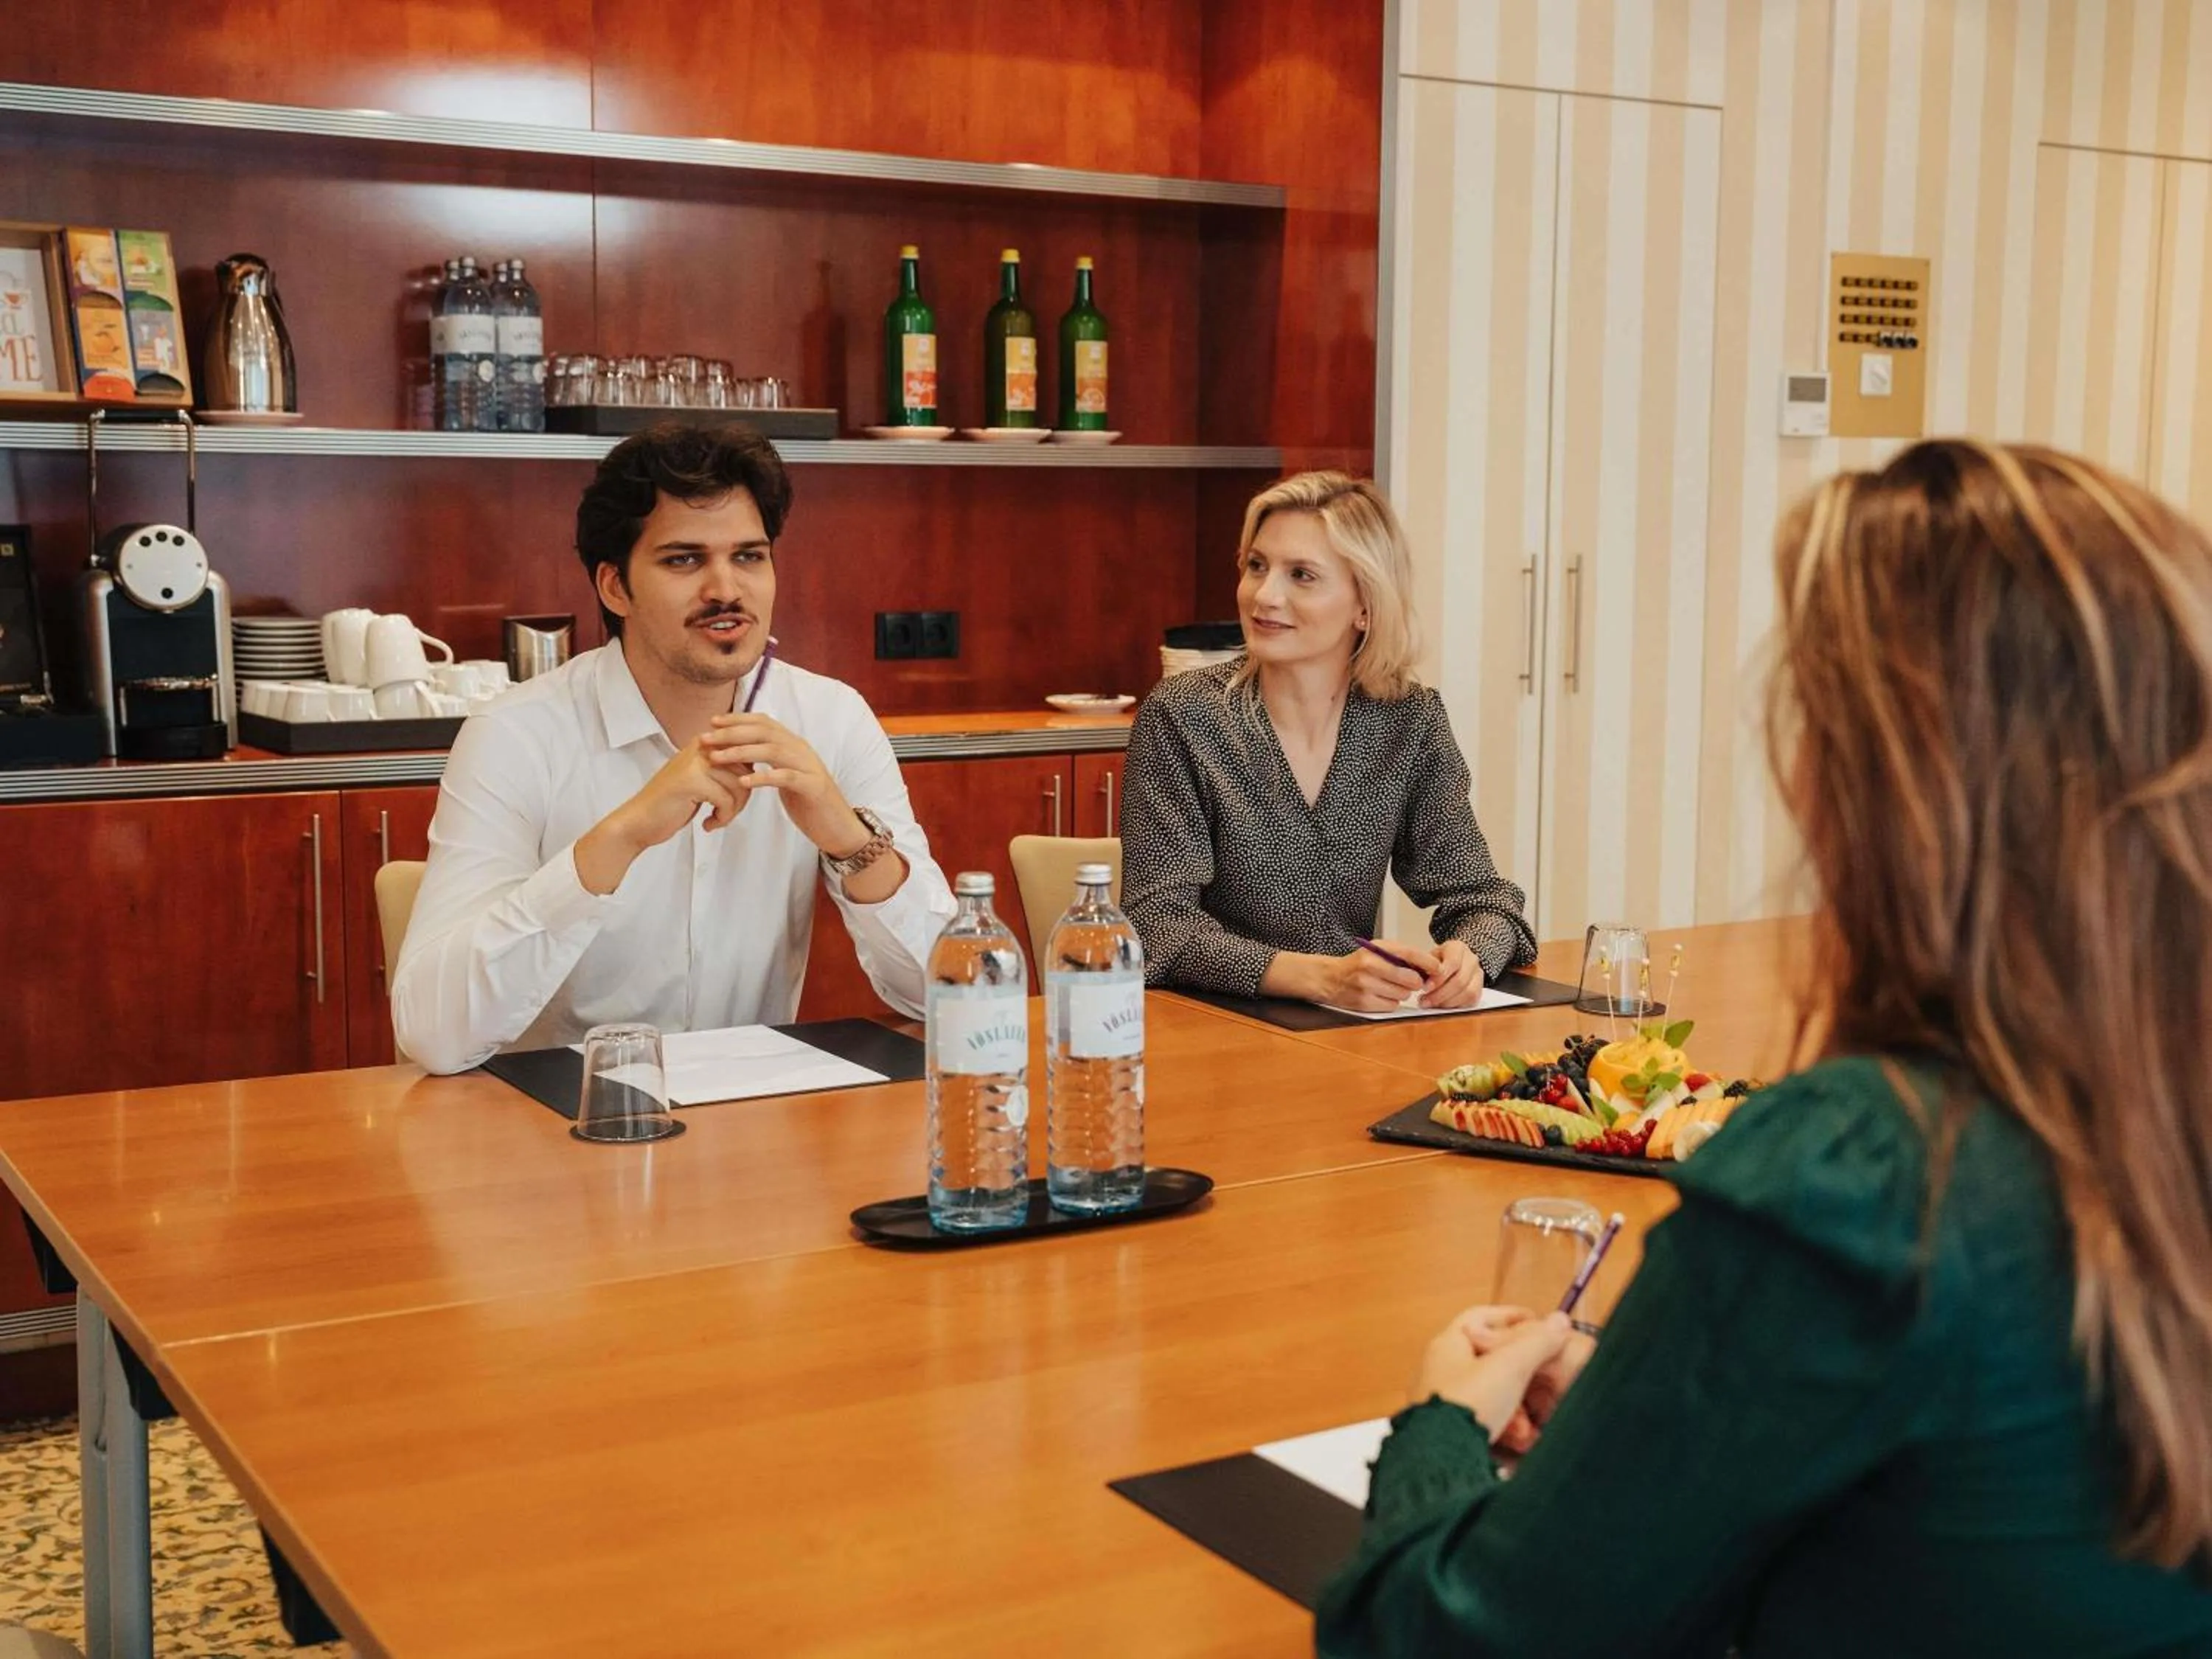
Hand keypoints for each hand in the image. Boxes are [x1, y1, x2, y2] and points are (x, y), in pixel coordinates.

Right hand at [573, 739, 748, 894]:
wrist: (638, 822)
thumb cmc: (670, 805)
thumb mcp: (700, 782)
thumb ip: (723, 771)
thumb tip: (755, 770)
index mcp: (701, 745)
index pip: (744, 754)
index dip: (749, 780)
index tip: (733, 799)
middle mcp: (699, 748)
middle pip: (746, 770)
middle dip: (742, 798)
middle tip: (727, 814)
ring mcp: (695, 764)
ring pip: (739, 785)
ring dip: (733, 810)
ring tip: (717, 820)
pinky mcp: (692, 782)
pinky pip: (726, 800)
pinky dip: (722, 817)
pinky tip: (707, 825)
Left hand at [701, 713, 864, 854]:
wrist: (839, 826)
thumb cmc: (808, 803)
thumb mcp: (787, 776)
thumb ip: (771, 761)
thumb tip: (744, 752)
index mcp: (794, 745)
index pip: (764, 722)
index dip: (737, 719)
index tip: (712, 722)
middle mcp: (801, 750)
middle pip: (764, 732)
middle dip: (732, 733)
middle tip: (706, 738)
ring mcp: (809, 767)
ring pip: (772, 751)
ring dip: (741, 752)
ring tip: (716, 758)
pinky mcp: (813, 787)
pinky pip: (786, 777)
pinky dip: (763, 777)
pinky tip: (744, 781)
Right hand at [1327, 938, 1438, 1009]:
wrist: (1330, 979)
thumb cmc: (1358, 964)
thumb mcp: (1377, 950)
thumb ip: (1401, 955)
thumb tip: (1429, 966)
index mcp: (1375, 949)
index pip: (1409, 954)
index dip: (1428, 963)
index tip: (1438, 969)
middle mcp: (1369, 965)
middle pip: (1410, 979)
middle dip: (1415, 981)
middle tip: (1411, 980)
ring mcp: (1365, 985)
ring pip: (1403, 994)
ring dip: (1402, 993)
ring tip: (1390, 987)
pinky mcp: (1364, 1003)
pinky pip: (1391, 1006)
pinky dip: (1391, 1002)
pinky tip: (1381, 995)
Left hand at [1411, 1305, 1592, 1448]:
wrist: (1441, 1458)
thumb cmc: (1469, 1404)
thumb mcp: (1510, 1367)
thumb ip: (1536, 1343)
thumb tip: (1559, 1322)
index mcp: (1447, 1344)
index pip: (1481, 1317)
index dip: (1512, 1317)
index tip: (1539, 1324)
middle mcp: (1439, 1369)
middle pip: (1489, 1360)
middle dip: (1521, 1373)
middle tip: (1544, 1380)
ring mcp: (1441, 1401)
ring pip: (1489, 1394)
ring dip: (1516, 1408)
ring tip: (1530, 1426)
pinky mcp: (1447, 1429)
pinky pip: (1482, 1421)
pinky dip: (1503, 1427)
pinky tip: (1519, 1440)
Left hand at [1418, 939, 1485, 1008]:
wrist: (1446, 964)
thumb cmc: (1433, 961)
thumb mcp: (1426, 958)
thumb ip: (1422, 966)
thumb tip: (1415, 979)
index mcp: (1458, 947)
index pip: (1453, 963)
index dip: (1439, 978)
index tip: (1425, 988)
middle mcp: (1471, 959)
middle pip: (1460, 980)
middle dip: (1440, 994)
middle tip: (1424, 1001)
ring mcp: (1478, 974)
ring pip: (1468, 993)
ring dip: (1447, 1002)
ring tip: (1430, 1004)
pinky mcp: (1479, 989)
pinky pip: (1471, 1001)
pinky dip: (1455, 1006)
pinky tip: (1441, 1006)